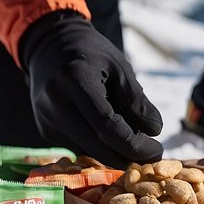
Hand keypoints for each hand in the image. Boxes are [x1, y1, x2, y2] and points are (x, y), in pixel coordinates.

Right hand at [19, 11, 163, 165]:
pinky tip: (111, 131)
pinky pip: (79, 147)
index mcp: (74, 82)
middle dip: (128, 156)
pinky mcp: (45, 130)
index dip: (135, 145)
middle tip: (152, 154)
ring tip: (132, 134)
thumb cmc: (91, 53)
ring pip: (89, 152)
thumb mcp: (119, 68)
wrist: (50, 47)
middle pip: (97, 147)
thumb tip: (155, 132)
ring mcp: (46, 120)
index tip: (157, 151)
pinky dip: (99, 146)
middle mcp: (55, 104)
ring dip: (115, 152)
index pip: (107, 127)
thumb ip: (136, 100)